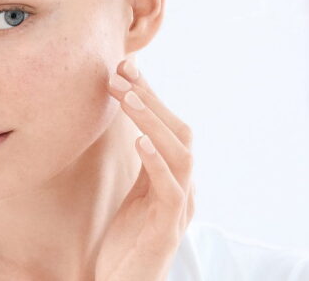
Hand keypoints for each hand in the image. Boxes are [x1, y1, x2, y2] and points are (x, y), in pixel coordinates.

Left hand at [94, 58, 194, 280]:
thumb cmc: (129, 242)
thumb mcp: (136, 194)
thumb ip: (144, 163)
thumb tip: (138, 123)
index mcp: (174, 176)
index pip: (168, 125)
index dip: (150, 94)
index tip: (127, 66)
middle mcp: (184, 186)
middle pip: (179, 131)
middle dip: (151, 98)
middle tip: (123, 71)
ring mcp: (180, 206)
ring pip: (180, 154)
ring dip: (154, 122)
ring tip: (129, 97)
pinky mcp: (168, 228)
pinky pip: (171, 188)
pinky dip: (157, 162)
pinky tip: (140, 142)